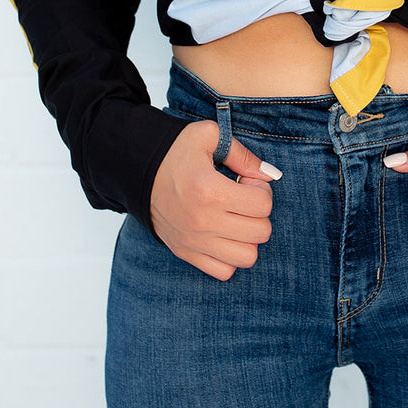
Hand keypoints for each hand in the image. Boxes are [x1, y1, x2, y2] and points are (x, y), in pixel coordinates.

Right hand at [150, 120, 281, 280]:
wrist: (137, 170)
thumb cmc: (175, 151)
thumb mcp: (210, 136)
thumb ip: (243, 155)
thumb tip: (270, 175)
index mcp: (209, 190)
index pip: (263, 204)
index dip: (261, 189)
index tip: (245, 181)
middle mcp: (202, 221)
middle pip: (261, 232)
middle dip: (259, 212)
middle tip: (243, 198)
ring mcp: (193, 242)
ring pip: (247, 257)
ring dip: (249, 236)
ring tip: (235, 217)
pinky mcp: (185, 253)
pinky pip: (225, 271)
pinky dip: (231, 256)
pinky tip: (224, 233)